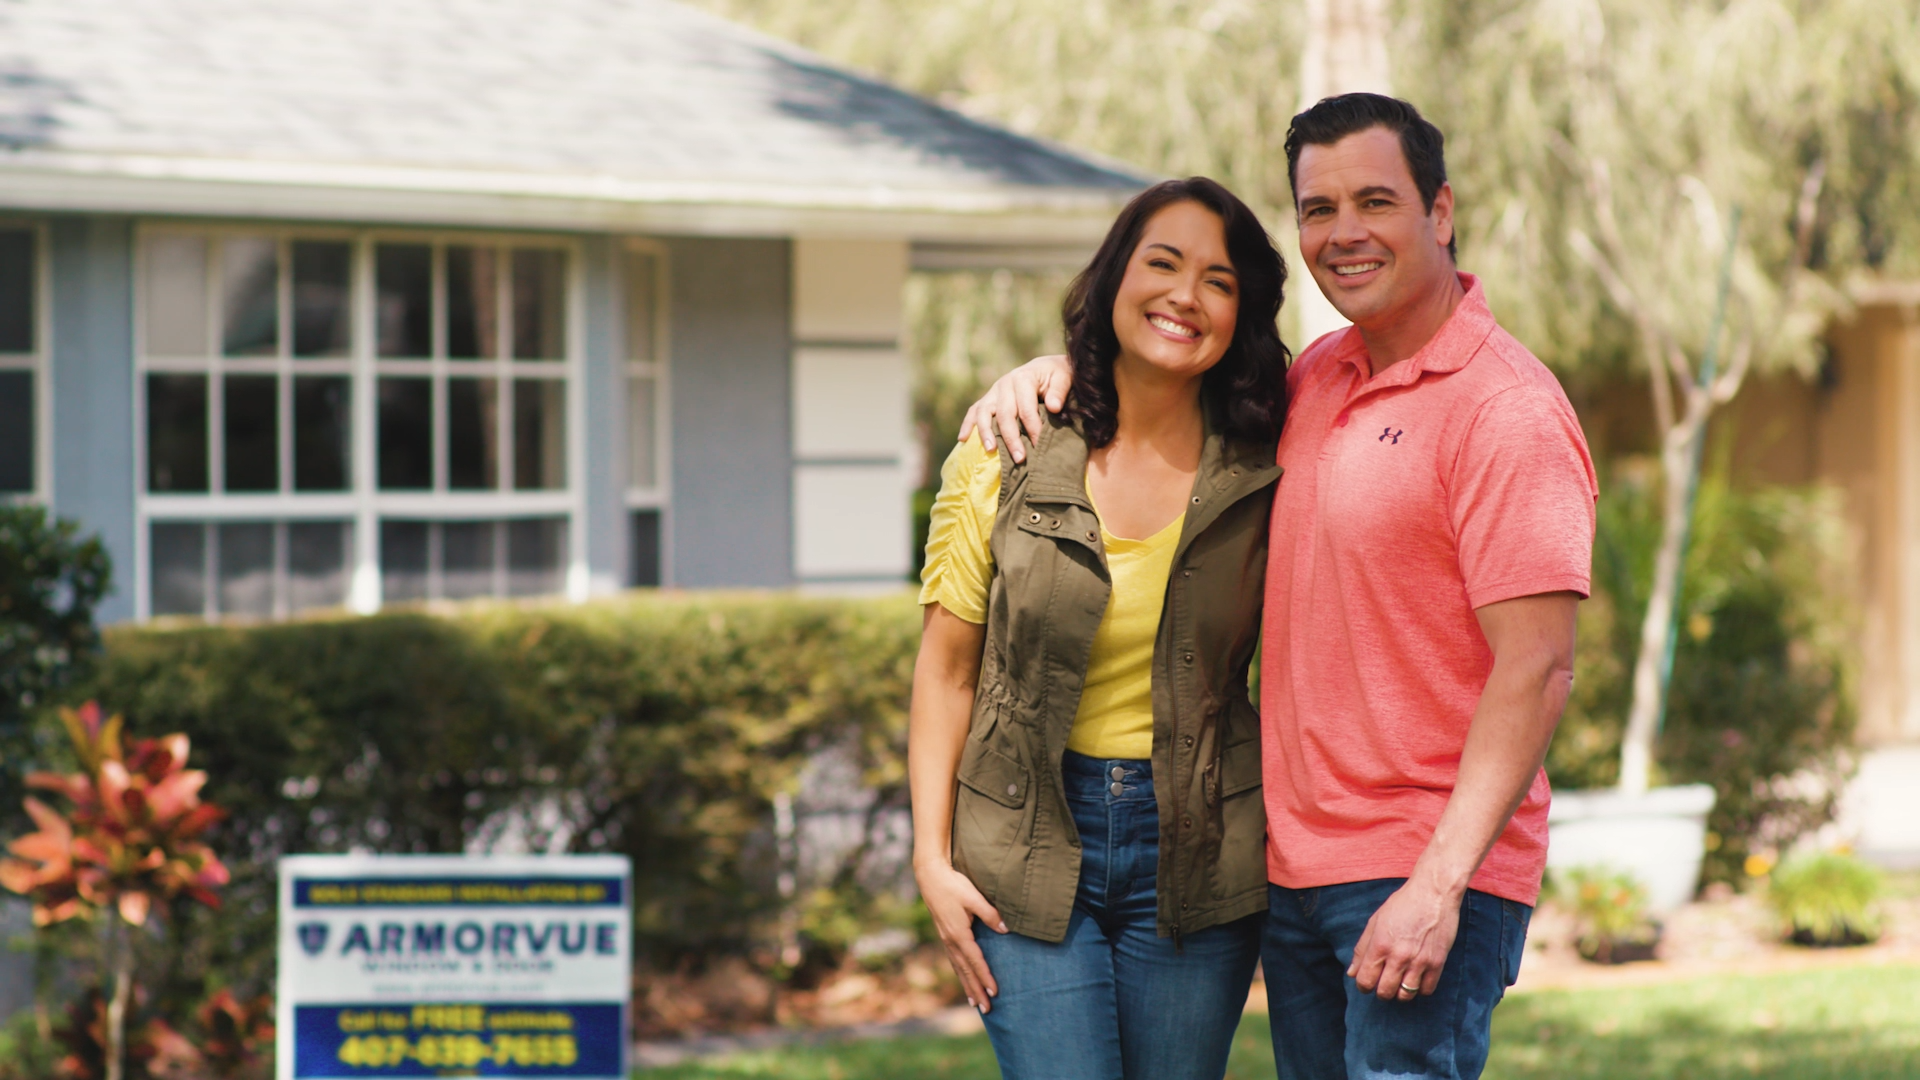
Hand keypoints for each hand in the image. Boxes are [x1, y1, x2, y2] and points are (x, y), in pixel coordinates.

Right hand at [914, 860, 1007, 1010]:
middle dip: (976, 991)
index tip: (995, 992)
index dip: (985, 977)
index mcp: (959, 934)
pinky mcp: (945, 936)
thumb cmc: (953, 885)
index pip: (976, 961)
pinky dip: (961, 974)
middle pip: (966, 971)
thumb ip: (990, 914)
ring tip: (975, 1003)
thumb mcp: (973, 897)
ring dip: (968, 986)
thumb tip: (1006, 930)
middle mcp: (951, 941)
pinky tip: (964, 979)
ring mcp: (946, 940)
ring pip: (959, 968)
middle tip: (987, 1010)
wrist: (930, 877)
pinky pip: (954, 961)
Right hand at [957, 355, 1073, 462]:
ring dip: (986, 433)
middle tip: (1020, 458)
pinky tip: (963, 439)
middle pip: (1004, 414)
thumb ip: (1059, 392)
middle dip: (1011, 438)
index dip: (1032, 428)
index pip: (1026, 408)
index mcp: (1023, 377)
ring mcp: (994, 391)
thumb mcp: (1064, 377)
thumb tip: (1054, 407)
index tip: (1039, 447)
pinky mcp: (988, 398)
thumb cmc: (1058, 376)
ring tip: (991, 450)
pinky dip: (968, 424)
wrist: (1047, 367)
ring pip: (984, 412)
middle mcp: (1005, 383)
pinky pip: (974, 411)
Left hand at [1346, 878, 1459, 1001]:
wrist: (1434, 893)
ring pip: (1405, 995)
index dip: (1363, 986)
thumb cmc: (1402, 904)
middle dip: (1380, 992)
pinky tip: (1417, 978)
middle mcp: (1398, 956)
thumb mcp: (1375, 922)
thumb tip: (1352, 973)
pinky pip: (1427, 990)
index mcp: (1380, 945)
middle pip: (1384, 992)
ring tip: (1400, 982)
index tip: (1366, 983)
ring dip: (1400, 993)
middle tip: (1383, 983)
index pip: (1365, 980)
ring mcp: (1419, 961)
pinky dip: (1420, 989)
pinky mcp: (1438, 963)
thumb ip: (1362, 949)